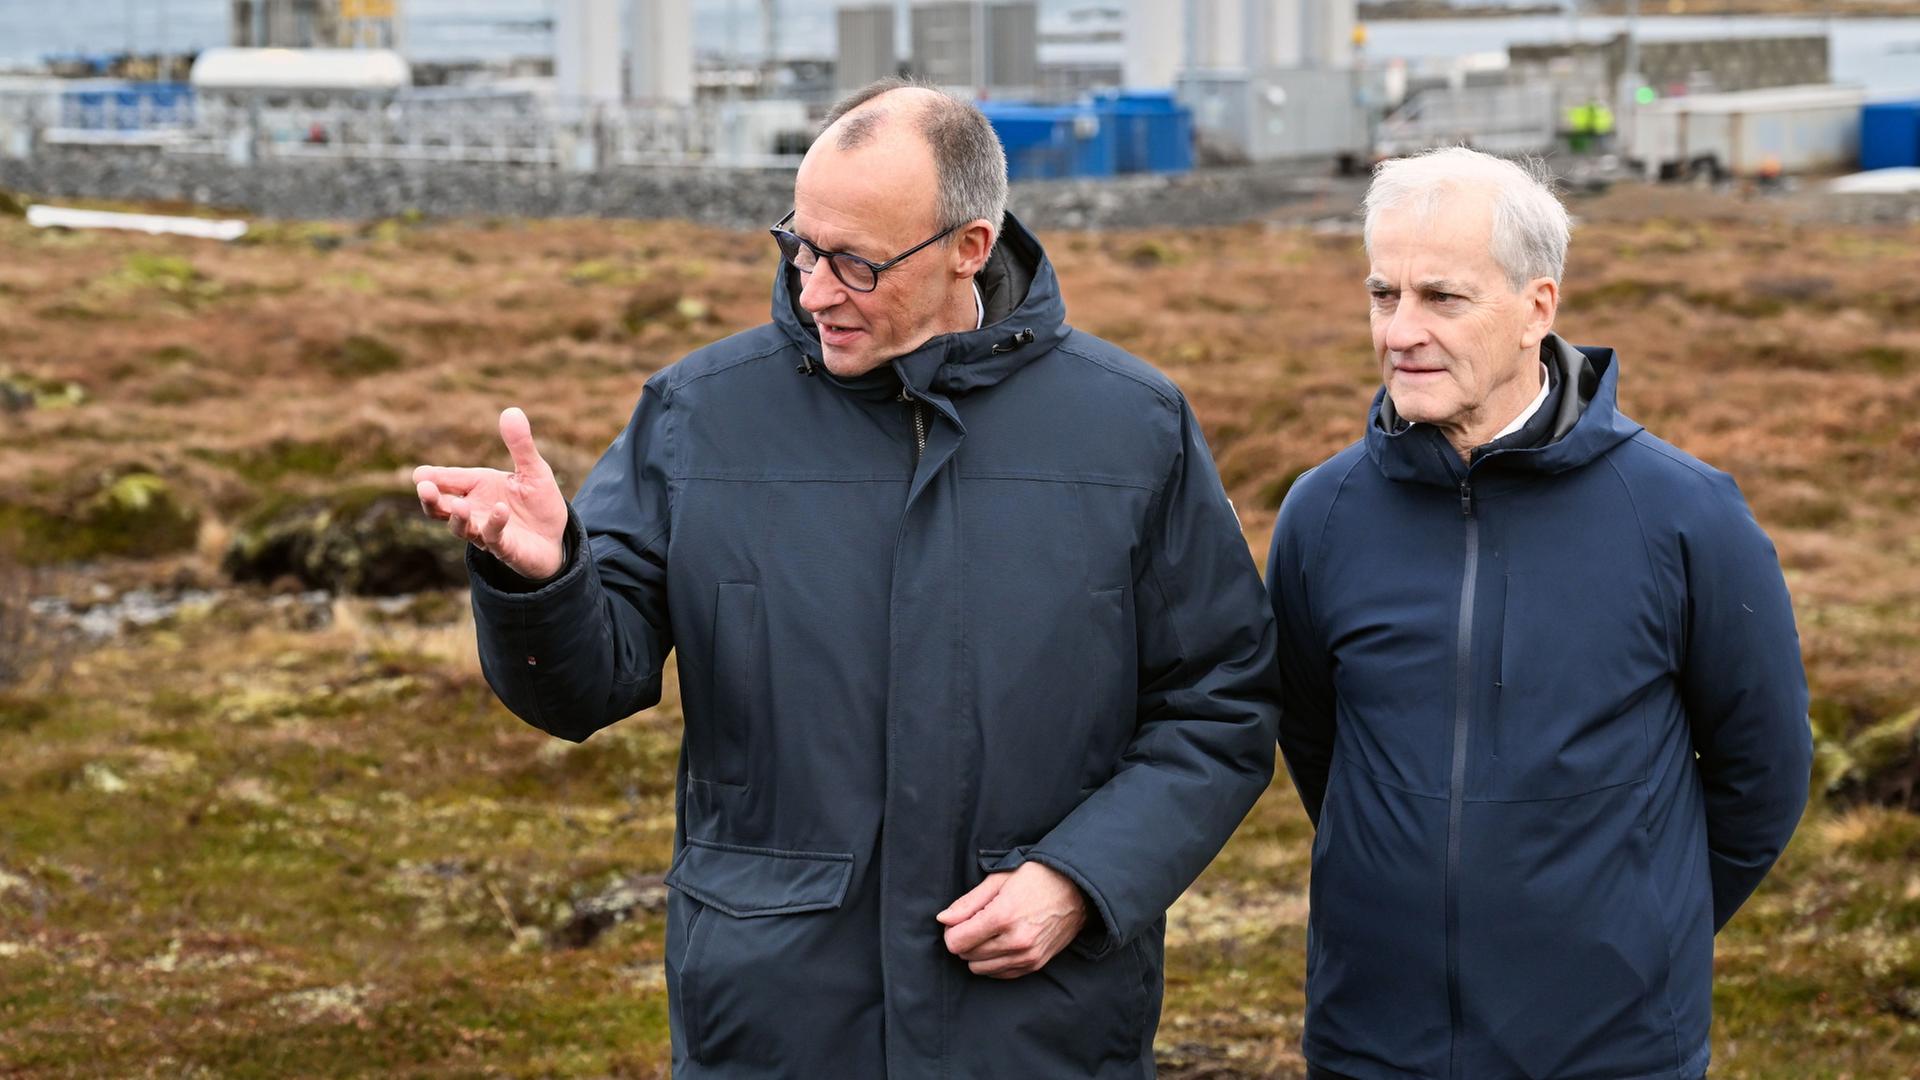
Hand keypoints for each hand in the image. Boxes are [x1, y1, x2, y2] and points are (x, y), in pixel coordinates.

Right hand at [413, 407, 568, 580]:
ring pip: (461, 527)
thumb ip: (520, 445)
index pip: (448, 480)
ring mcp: (486, 532)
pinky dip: (494, 524)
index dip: (433, 478)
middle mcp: (474, 510)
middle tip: (423, 487)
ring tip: (459, 505)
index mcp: (477, 487)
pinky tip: (500, 510)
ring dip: (458, 517)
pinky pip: (494, 537)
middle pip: (441, 508)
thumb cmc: (538, 502)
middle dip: (431, 499)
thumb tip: (511, 411)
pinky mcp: (505, 548)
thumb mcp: (533, 470)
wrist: (556, 538)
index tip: (419, 474)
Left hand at [936, 861, 1088, 978]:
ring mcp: (1027, 956)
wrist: (1077, 890)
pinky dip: (994, 962)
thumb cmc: (1036, 879)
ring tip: (990, 933)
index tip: (960, 920)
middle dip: (964, 941)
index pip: (957, 942)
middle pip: (967, 956)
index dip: (952, 931)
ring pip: (981, 969)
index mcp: (1003, 916)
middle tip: (976, 923)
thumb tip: (943, 920)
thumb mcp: (999, 880)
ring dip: (978, 954)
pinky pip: (1000, 974)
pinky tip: (1001, 943)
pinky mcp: (1035, 964)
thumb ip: (968, 903)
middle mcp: (1015, 941)